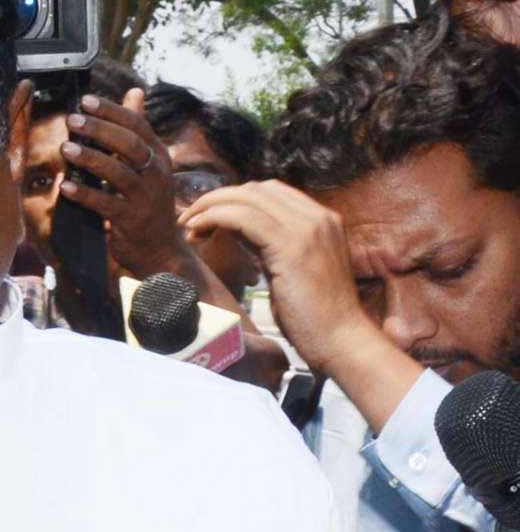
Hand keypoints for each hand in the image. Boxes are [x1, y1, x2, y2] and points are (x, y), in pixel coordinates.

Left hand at [58, 89, 187, 276]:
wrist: (160, 249)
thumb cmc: (148, 200)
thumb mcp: (149, 164)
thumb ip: (138, 129)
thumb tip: (135, 92)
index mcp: (159, 156)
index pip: (137, 125)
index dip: (112, 111)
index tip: (86, 100)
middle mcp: (157, 174)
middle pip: (130, 145)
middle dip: (100, 130)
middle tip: (72, 120)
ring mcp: (146, 198)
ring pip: (118, 173)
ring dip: (90, 158)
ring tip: (65, 148)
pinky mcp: (132, 221)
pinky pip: (106, 204)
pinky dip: (85, 195)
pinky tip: (65, 187)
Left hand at [178, 180, 370, 373]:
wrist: (342, 342)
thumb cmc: (315, 317)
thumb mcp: (291, 268)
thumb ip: (271, 245)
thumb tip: (239, 231)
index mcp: (321, 220)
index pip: (269, 192)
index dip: (234, 199)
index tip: (207, 217)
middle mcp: (317, 217)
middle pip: (255, 189)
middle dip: (217, 199)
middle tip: (190, 219)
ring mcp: (307, 229)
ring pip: (246, 198)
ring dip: (210, 207)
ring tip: (189, 225)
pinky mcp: (292, 246)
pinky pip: (243, 217)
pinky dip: (215, 218)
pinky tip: (199, 231)